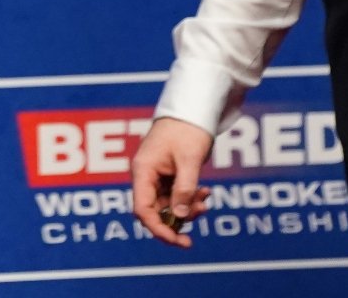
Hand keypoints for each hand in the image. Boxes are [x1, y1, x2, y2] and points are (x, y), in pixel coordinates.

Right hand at [129, 117, 213, 248]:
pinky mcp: (167, 174)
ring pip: (167, 205)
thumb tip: (180, 216)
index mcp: (143, 171)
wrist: (193, 107)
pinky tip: (205, 193)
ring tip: (205, 200)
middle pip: (154, 211)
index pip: (143, 210)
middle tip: (199, 221)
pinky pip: (175, 195)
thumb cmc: (187, 128)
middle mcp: (145, 175)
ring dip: (186, 208)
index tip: (177, 240)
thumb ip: (184, 188)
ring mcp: (156, 175)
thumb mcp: (189, 159)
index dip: (158, 229)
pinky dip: (189, 198)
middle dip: (176, 221)